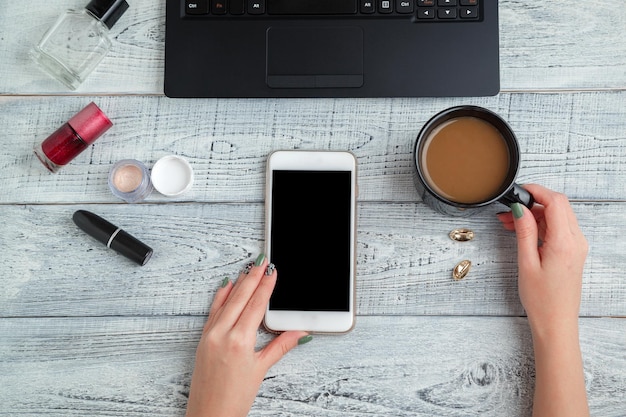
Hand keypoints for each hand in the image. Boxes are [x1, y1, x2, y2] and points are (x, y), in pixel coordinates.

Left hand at [185, 255, 309, 416]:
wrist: (209, 415)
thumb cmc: (233, 399)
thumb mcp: (261, 369)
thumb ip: (280, 346)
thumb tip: (300, 333)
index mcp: (239, 340)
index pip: (256, 305)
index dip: (266, 286)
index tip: (273, 273)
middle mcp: (222, 334)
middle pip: (240, 297)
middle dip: (252, 278)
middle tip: (262, 262)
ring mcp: (210, 335)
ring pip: (226, 301)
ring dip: (238, 283)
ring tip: (247, 269)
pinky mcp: (203, 339)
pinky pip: (213, 311)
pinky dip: (221, 296)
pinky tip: (225, 286)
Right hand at [497, 184, 588, 416]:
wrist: (556, 323)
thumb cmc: (541, 299)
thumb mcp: (526, 262)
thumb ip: (525, 232)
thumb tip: (521, 209)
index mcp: (565, 242)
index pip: (555, 202)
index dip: (537, 191)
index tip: (519, 190)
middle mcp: (576, 241)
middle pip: (558, 206)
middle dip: (533, 202)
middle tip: (508, 209)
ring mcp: (577, 247)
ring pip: (558, 217)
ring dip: (535, 214)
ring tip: (510, 222)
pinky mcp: (573, 252)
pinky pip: (559, 229)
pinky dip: (542, 225)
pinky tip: (523, 231)